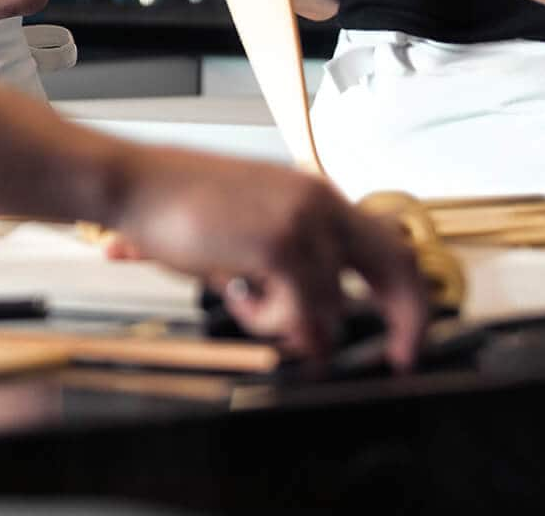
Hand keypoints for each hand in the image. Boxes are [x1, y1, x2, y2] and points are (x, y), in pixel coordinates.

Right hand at [108, 146, 426, 363]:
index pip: (388, 244)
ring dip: (287, 321)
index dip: (408, 295)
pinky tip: (234, 291)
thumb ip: (292, 259)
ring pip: (330, 308)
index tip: (407, 338)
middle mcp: (319, 202)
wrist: (136, 184)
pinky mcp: (279, 245)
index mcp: (315, 195)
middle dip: (408, 321)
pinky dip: (267, 320)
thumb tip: (318, 320)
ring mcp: (303, 222)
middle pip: (396, 267)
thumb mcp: (251, 226)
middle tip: (401, 360)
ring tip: (242, 296)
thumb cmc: (181, 205)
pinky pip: (298, 314)